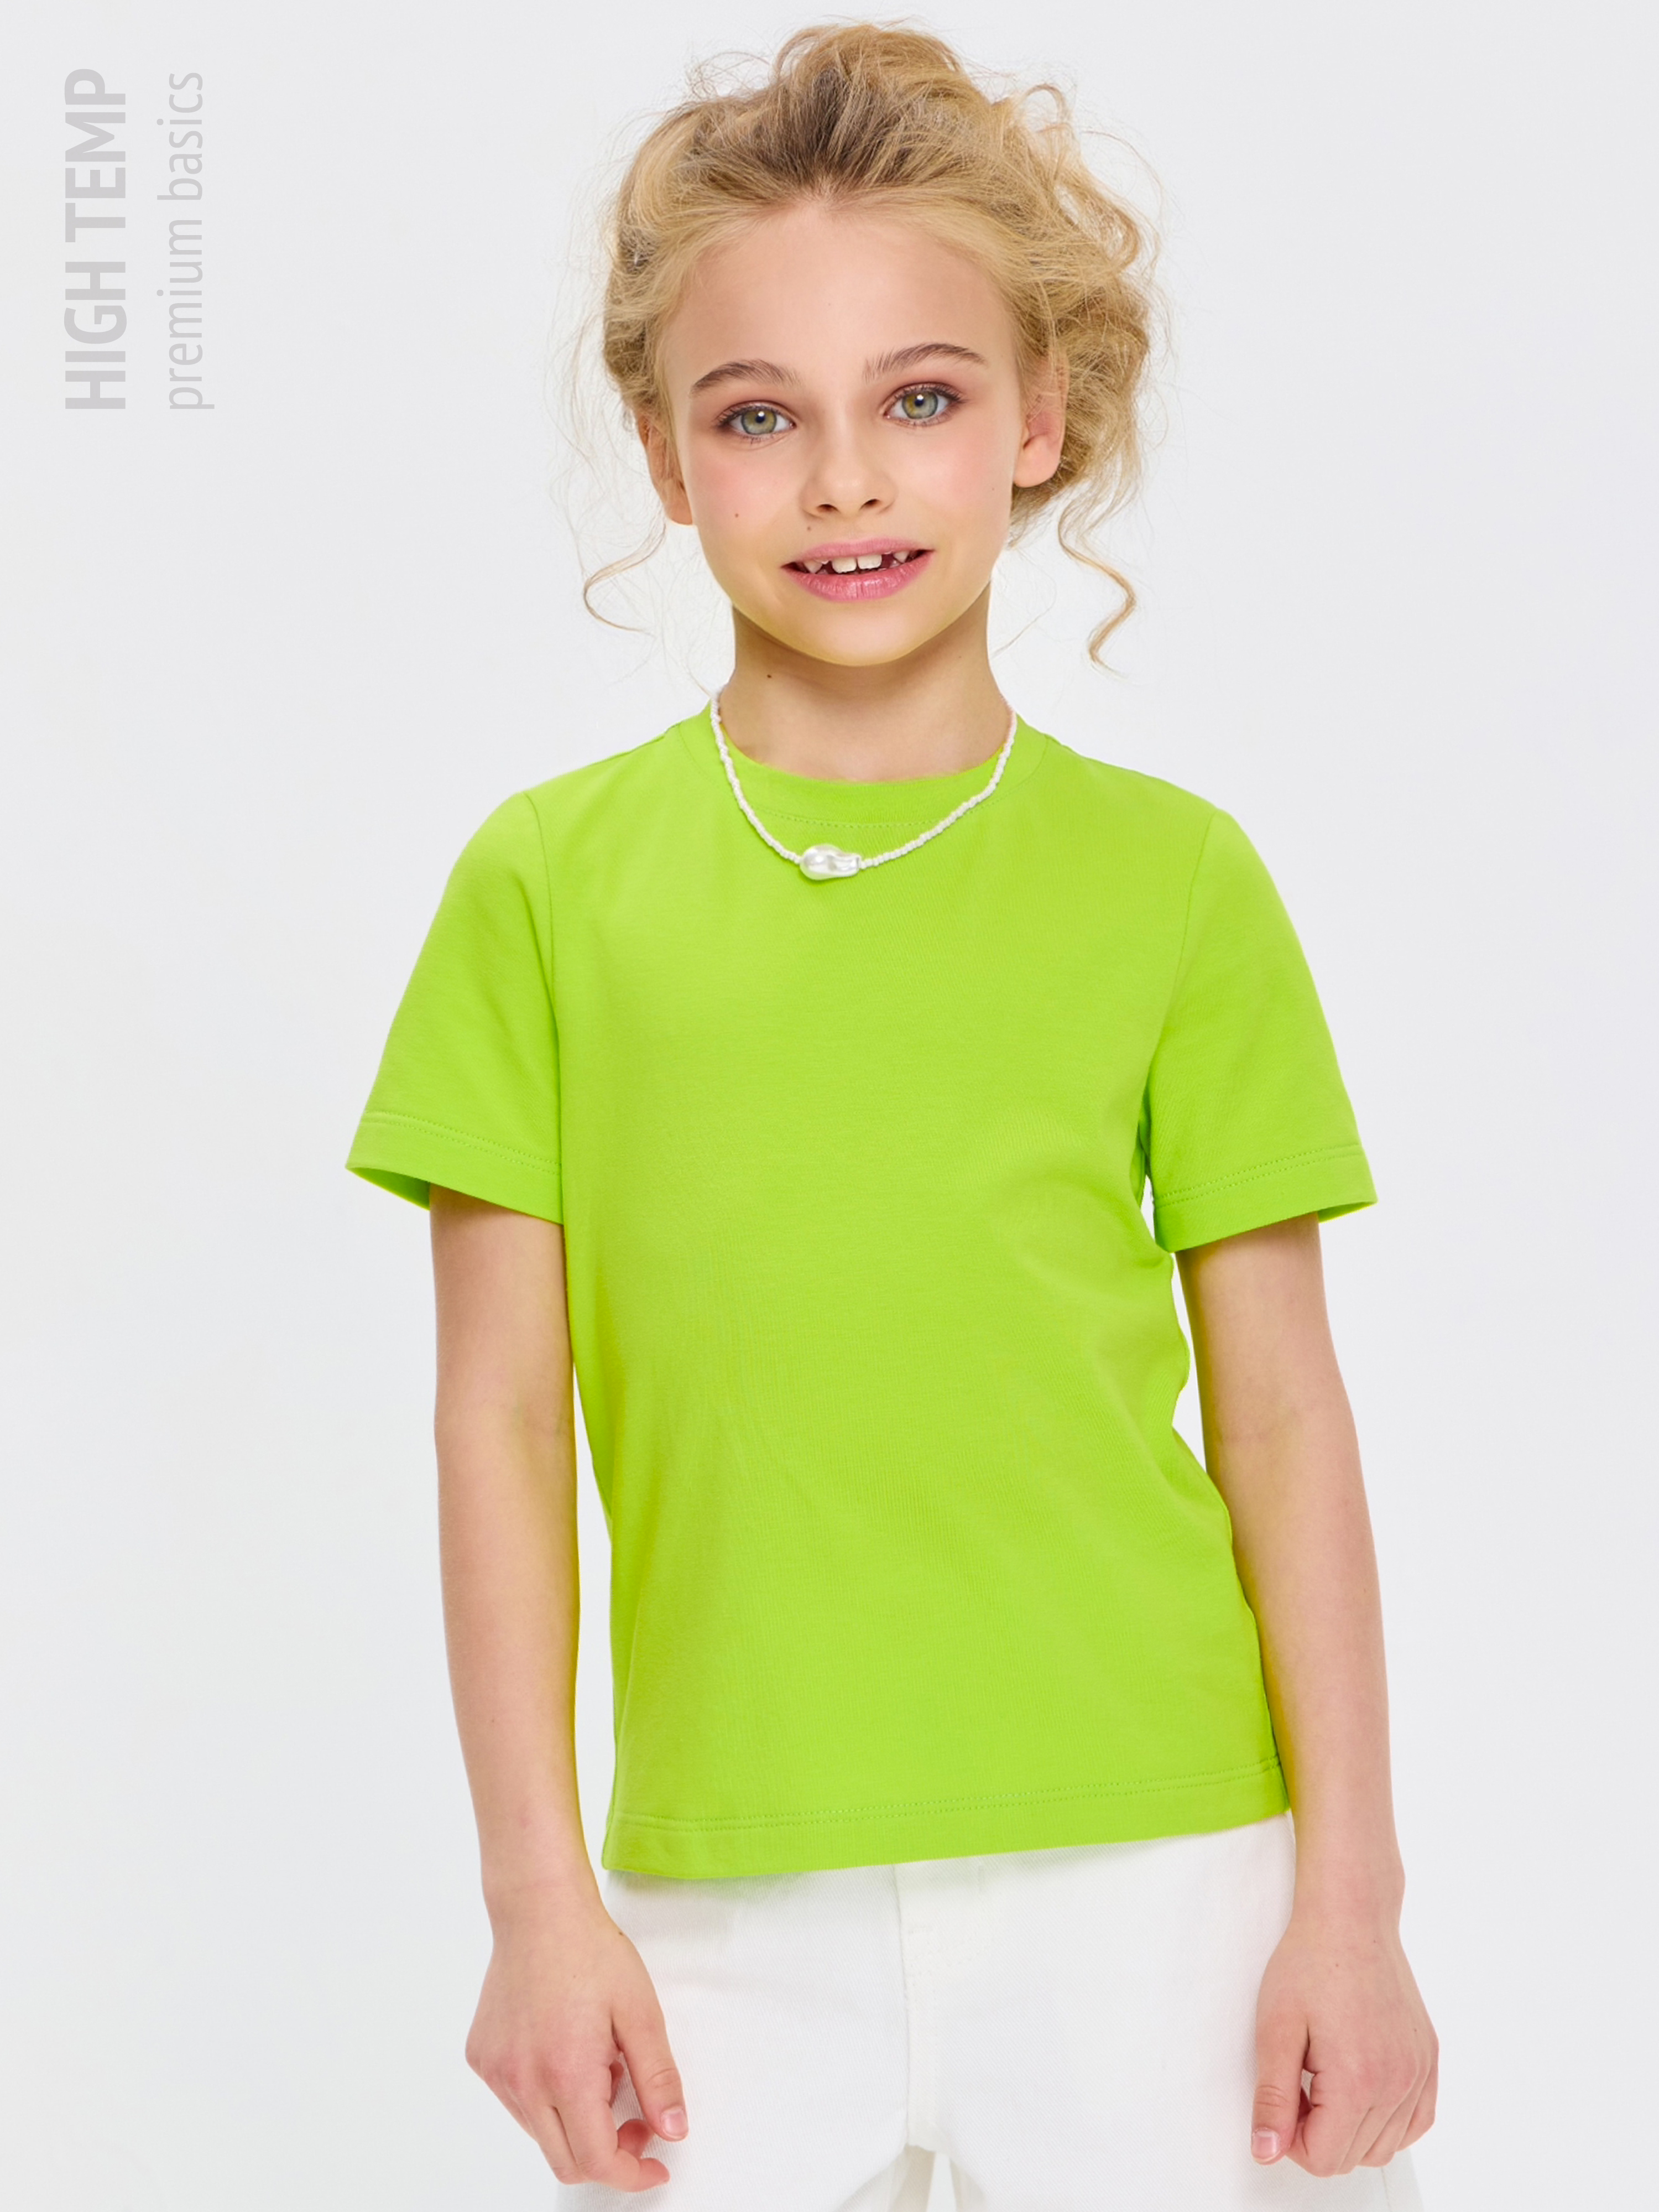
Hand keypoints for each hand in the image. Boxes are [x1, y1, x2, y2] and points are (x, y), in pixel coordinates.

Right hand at [466, 1888, 687, 2188]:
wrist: (539, 1908)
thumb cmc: (588, 1950)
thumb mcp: (640, 2012)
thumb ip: (658, 2079)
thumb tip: (673, 2130)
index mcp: (565, 2072)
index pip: (596, 2161)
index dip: (631, 2174)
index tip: (654, 2166)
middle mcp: (522, 2081)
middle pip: (567, 2161)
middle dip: (608, 2154)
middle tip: (637, 2119)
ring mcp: (497, 2072)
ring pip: (541, 2134)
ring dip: (578, 2123)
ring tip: (599, 2064)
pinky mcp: (483, 2059)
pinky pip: (519, 2104)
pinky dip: (549, 2098)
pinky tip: (567, 2052)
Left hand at [1252, 1907, 1436, 2175]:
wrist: (1351, 1917)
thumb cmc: (1310, 1961)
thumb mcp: (1275, 2029)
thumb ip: (1272, 2099)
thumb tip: (1266, 2153)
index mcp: (1359, 2080)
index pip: (1324, 2160)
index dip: (1291, 2138)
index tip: (1282, 2097)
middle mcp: (1399, 2083)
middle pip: (1353, 2158)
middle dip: (1317, 2132)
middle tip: (1299, 2079)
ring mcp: (1420, 2073)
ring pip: (1384, 2147)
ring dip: (1350, 2128)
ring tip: (1325, 2076)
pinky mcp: (1429, 2061)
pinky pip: (1415, 2124)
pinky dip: (1386, 2121)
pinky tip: (1359, 2085)